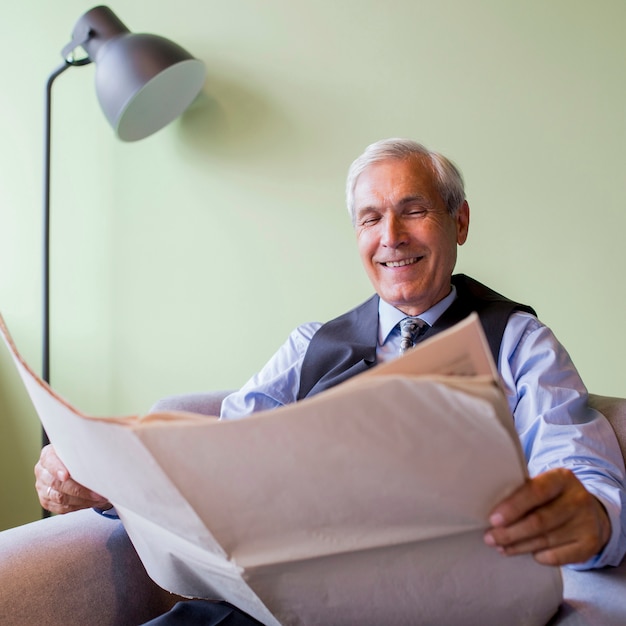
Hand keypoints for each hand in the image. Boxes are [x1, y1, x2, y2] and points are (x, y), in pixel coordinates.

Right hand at [34, 444, 110, 514]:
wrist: (73, 467)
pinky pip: (62, 508)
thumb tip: (100, 456)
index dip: (57, 469)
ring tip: (99, 497)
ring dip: (82, 499)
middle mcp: (42, 472)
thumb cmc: (78, 457)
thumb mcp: (79, 450)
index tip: (66, 476)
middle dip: (78, 489)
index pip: (50, 462)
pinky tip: (91, 501)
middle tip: (96, 492)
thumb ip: (84, 452)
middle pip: (56, 483)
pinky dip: (79, 506)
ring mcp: (42, 488)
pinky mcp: (47, 502)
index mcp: (48, 456)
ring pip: (60, 498)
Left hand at [484, 468, 610, 565]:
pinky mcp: (590, 544)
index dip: (513, 507)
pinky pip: (559, 557)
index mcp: (561, 478)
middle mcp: (578, 499)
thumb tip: (488, 506)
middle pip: (540, 520)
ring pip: (546, 540)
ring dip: (519, 546)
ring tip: (500, 546)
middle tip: (490, 538)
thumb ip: (522, 492)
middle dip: (510, 532)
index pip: (535, 492)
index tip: (493, 519)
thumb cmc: (552, 497)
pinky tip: (526, 553)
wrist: (590, 512)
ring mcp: (586, 522)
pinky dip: (539, 556)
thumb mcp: (542, 485)